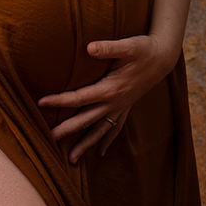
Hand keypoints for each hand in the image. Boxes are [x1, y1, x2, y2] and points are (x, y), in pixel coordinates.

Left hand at [39, 34, 178, 161]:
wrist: (164, 58)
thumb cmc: (144, 49)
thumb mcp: (129, 46)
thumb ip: (108, 48)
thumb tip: (89, 47)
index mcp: (111, 88)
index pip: (80, 97)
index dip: (60, 100)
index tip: (41, 102)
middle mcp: (115, 102)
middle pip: (87, 119)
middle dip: (68, 129)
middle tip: (49, 139)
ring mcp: (121, 107)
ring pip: (100, 130)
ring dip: (86, 145)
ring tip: (72, 159)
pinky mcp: (126, 107)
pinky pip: (115, 128)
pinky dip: (107, 140)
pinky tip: (101, 153)